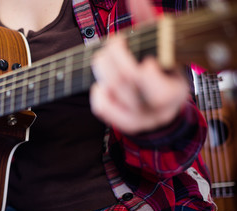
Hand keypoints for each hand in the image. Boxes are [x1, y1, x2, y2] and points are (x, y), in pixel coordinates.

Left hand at [89, 0, 188, 134]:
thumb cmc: (162, 71)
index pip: (157, 89)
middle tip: (116, 43)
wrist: (162, 106)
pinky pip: (102, 108)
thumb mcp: (163, 48)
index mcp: (176, 92)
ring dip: (103, 66)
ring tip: (107, 57)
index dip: (144, 70)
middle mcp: (158, 110)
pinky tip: (103, 82)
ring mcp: (141, 119)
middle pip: (126, 79)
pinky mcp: (125, 124)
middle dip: (114, 53)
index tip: (145, 58)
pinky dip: (98, 91)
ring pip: (111, 89)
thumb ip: (151, 23)